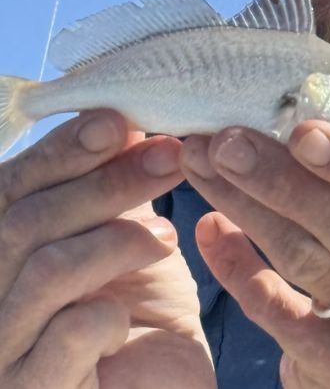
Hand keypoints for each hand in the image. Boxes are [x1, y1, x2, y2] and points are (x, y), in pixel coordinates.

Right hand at [0, 110, 215, 387]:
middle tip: (168, 157)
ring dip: (116, 239)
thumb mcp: (123, 238)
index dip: (61, 150)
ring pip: (46, 271)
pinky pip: (68, 335)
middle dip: (105, 182)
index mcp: (1, 252)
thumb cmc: (138, 315)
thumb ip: (110, 186)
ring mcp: (4, 353)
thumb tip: (123, 120)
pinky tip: (131, 317)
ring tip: (168, 239)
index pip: (11, 187)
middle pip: (27, 221)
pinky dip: (107, 313)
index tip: (118, 122)